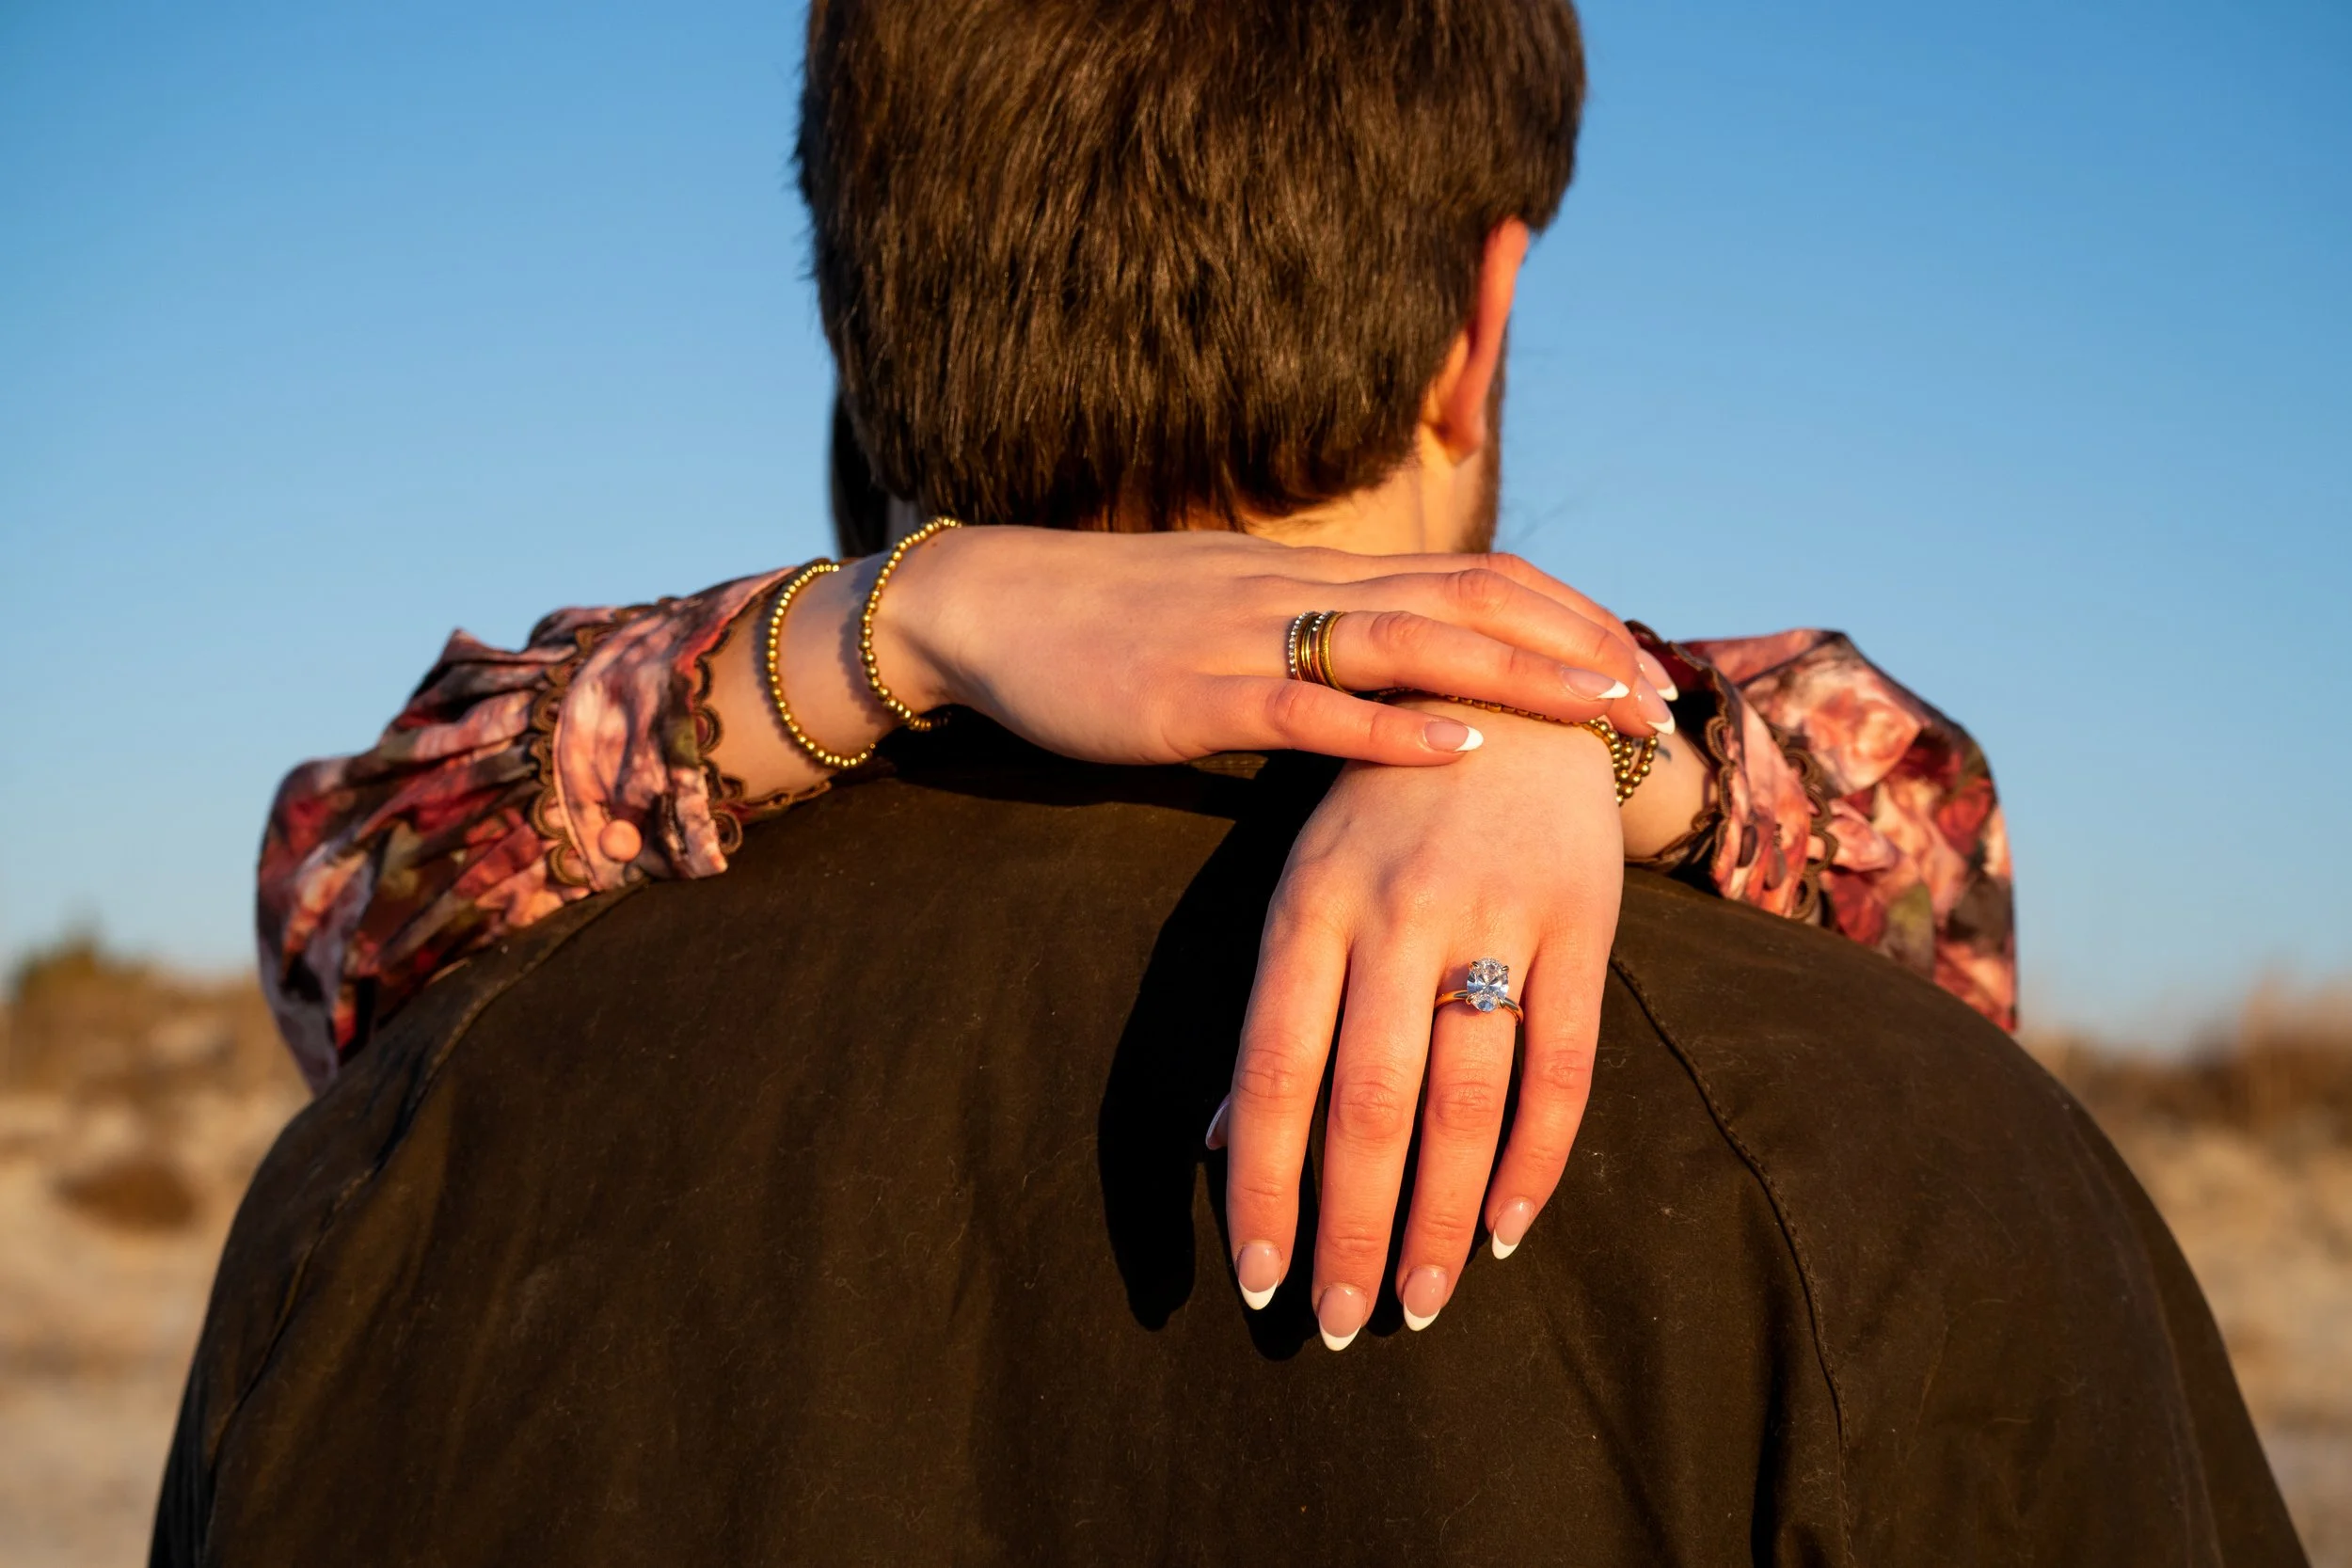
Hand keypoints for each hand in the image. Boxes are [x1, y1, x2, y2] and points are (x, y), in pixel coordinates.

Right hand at [882, 526, 1676, 764]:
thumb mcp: (1234, 623)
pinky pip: (1306, 709)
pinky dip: (1390, 732)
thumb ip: (1317, 646)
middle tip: (1655, 697)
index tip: (1637, 661)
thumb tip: (1400, 692)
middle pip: (1473, 598)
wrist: (991, 608)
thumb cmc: (1111, 629)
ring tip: (1600, 712)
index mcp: (1318, 580)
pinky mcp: (1194, 696)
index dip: (1567, 615)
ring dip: (1518, 677)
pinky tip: (1456, 753)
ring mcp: (1251, 638)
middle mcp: (1303, 593)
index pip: (1476, 576)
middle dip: (1576, 645)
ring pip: (1412, 641)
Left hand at [1208, 707, 1625, 1345]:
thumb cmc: (1384, 812)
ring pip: (1465, 1101)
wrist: (1514, 691)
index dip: (1262, 1187)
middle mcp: (1395, 916)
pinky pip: (1562, 1067)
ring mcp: (1493, 919)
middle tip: (1340, 1322)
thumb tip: (1215, 1144)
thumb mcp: (1307, 885)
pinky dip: (1535, 1159)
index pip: (1272, 1075)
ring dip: (1438, 1218)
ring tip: (1417, 1302)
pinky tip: (1503, 1229)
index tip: (1256, 1280)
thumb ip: (1276, 1011)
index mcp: (1308, 909)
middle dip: (1351, 1228)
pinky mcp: (1579, 926)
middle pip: (1367, 1105)